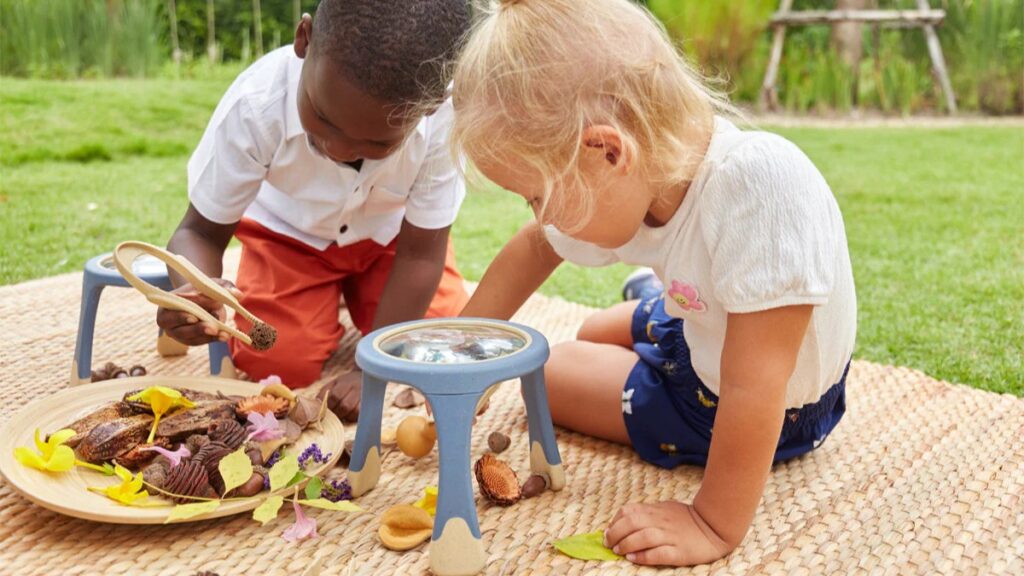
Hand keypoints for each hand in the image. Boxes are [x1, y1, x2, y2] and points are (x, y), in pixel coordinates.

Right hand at [155, 279, 241, 345]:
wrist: (202, 297)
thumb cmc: (203, 288)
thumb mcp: (212, 284)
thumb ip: (224, 287)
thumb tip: (238, 294)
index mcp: (167, 304)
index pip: (172, 312)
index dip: (181, 316)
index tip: (194, 317)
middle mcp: (169, 322)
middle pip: (180, 329)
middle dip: (198, 329)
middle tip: (213, 328)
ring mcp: (178, 333)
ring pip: (191, 338)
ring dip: (208, 336)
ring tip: (225, 334)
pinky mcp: (190, 339)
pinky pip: (201, 341)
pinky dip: (214, 339)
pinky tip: (225, 336)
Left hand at [317, 370, 361, 422]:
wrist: (365, 377)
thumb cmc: (346, 383)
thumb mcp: (334, 383)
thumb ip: (324, 393)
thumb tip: (315, 405)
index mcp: (345, 382)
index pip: (335, 396)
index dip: (328, 406)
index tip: (323, 411)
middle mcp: (356, 388)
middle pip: (345, 405)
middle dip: (336, 413)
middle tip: (331, 415)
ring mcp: (364, 396)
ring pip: (353, 411)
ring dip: (344, 416)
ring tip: (340, 415)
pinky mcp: (370, 403)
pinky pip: (361, 414)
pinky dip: (353, 417)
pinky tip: (349, 415)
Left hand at [604, 501, 732, 566]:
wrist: (714, 526)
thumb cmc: (688, 519)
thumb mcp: (665, 508)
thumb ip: (648, 513)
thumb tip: (625, 519)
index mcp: (656, 510)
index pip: (629, 511)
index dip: (615, 522)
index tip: (608, 532)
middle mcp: (661, 522)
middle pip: (632, 523)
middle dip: (615, 533)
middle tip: (609, 544)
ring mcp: (671, 536)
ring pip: (643, 537)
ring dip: (626, 544)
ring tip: (619, 551)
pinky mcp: (680, 551)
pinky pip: (659, 553)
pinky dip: (644, 556)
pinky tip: (634, 558)